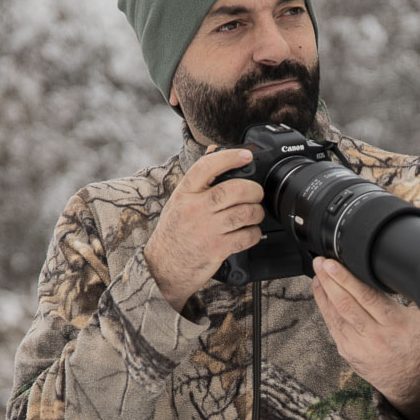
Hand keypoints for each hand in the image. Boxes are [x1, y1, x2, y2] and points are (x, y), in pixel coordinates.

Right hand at [143, 147, 266, 310]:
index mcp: (185, 193)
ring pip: (245, 213)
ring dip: (257, 213)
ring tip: (255, 214)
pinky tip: (251, 232)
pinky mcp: (217, 249)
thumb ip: (198, 179)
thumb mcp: (179, 201)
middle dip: (253, 190)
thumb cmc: (173, 233)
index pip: (207, 167)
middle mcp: (195, 209)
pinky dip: (254, 233)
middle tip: (256, 194)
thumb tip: (215, 150)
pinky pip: (246, 237)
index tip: (246, 155)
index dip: (230, 158)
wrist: (163, 268)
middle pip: (234, 190)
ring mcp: (207, 229)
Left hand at [310, 255, 419, 419]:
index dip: (346, 279)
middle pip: (346, 304)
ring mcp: (358, 347)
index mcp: (396, 325)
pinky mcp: (348, 352)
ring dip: (323, 292)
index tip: (333, 264)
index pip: (367, 297)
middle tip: (320, 262)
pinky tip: (321, 294)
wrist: (411, 382)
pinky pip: (333, 326)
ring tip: (317, 274)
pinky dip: (324, 308)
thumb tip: (397, 270)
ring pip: (335, 315)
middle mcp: (375, 337)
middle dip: (330, 281)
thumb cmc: (417, 345)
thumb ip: (410, 297)